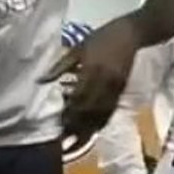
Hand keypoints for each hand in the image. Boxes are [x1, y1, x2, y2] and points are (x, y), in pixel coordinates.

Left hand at [40, 17, 141, 147]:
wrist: (132, 33)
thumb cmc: (102, 37)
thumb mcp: (78, 48)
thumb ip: (60, 66)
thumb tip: (41, 81)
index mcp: (92, 70)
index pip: (79, 98)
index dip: (69, 113)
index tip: (58, 123)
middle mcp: (105, 82)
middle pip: (90, 110)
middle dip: (77, 126)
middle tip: (64, 138)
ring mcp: (115, 87)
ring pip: (101, 113)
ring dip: (89, 128)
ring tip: (75, 140)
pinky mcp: (122, 89)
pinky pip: (111, 110)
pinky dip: (101, 121)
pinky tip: (92, 128)